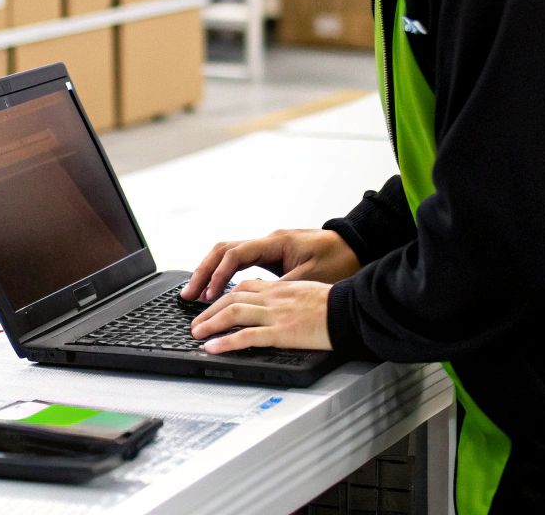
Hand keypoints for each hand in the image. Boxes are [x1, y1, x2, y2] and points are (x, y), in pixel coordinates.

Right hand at [180, 229, 359, 302]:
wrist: (356, 245)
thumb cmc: (339, 259)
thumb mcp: (312, 278)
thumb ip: (283, 289)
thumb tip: (257, 303)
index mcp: (276, 243)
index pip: (235, 254)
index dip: (218, 275)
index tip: (209, 296)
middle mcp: (268, 241)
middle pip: (223, 251)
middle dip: (203, 272)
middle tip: (188, 295)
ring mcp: (269, 247)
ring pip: (228, 255)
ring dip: (211, 273)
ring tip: (197, 295)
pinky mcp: (272, 256)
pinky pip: (240, 262)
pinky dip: (225, 275)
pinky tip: (218, 292)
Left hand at [190, 279, 331, 352]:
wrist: (350, 309)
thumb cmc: (336, 303)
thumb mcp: (308, 291)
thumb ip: (289, 297)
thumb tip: (281, 305)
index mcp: (280, 287)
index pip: (244, 287)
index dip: (225, 295)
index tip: (214, 304)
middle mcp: (273, 297)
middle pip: (232, 298)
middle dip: (210, 310)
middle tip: (197, 322)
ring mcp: (276, 314)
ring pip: (233, 313)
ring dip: (210, 324)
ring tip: (197, 334)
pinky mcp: (281, 332)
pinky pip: (246, 336)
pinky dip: (226, 342)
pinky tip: (213, 348)